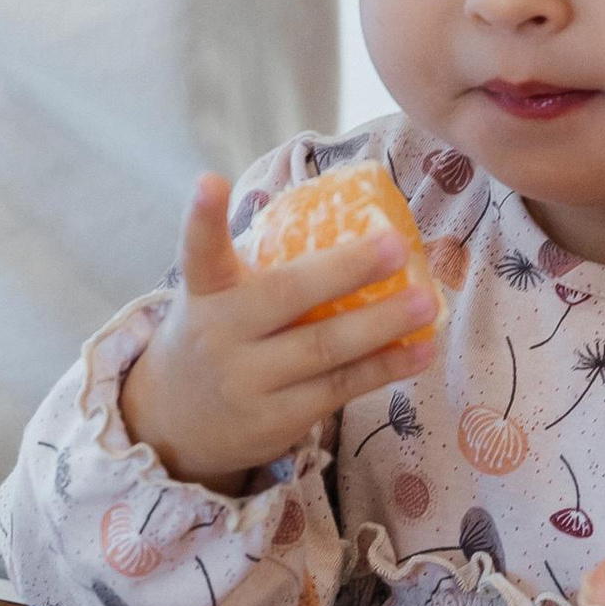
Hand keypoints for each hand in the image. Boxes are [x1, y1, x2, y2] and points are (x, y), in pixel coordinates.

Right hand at [117, 174, 435, 493]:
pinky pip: (340, 387)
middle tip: (395, 245)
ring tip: (426, 302)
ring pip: (324, 348)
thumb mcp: (219, 300)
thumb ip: (265, 270)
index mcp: (206, 291)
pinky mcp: (275, 420)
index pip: (200, 250)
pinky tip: (420, 351)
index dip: (203, 217)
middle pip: (286, 296)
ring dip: (382, 324)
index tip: (210, 180)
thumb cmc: (221, 339)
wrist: (177, 424)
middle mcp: (221, 334)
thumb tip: (359, 223)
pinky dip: (385, 368)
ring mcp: (247, 381)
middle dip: (345, 270)